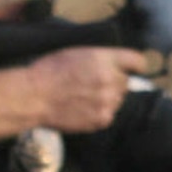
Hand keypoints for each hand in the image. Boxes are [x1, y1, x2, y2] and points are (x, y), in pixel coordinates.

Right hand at [25, 46, 147, 132]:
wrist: (34, 97)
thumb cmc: (49, 71)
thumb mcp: (76, 52)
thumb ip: (100, 58)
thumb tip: (116, 65)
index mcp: (105, 59)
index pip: (137, 61)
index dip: (134, 65)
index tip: (132, 68)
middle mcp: (112, 80)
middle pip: (125, 82)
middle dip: (114, 81)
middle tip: (92, 83)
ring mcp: (108, 102)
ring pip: (118, 99)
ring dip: (107, 98)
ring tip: (84, 97)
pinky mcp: (102, 119)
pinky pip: (109, 115)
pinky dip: (99, 113)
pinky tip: (82, 108)